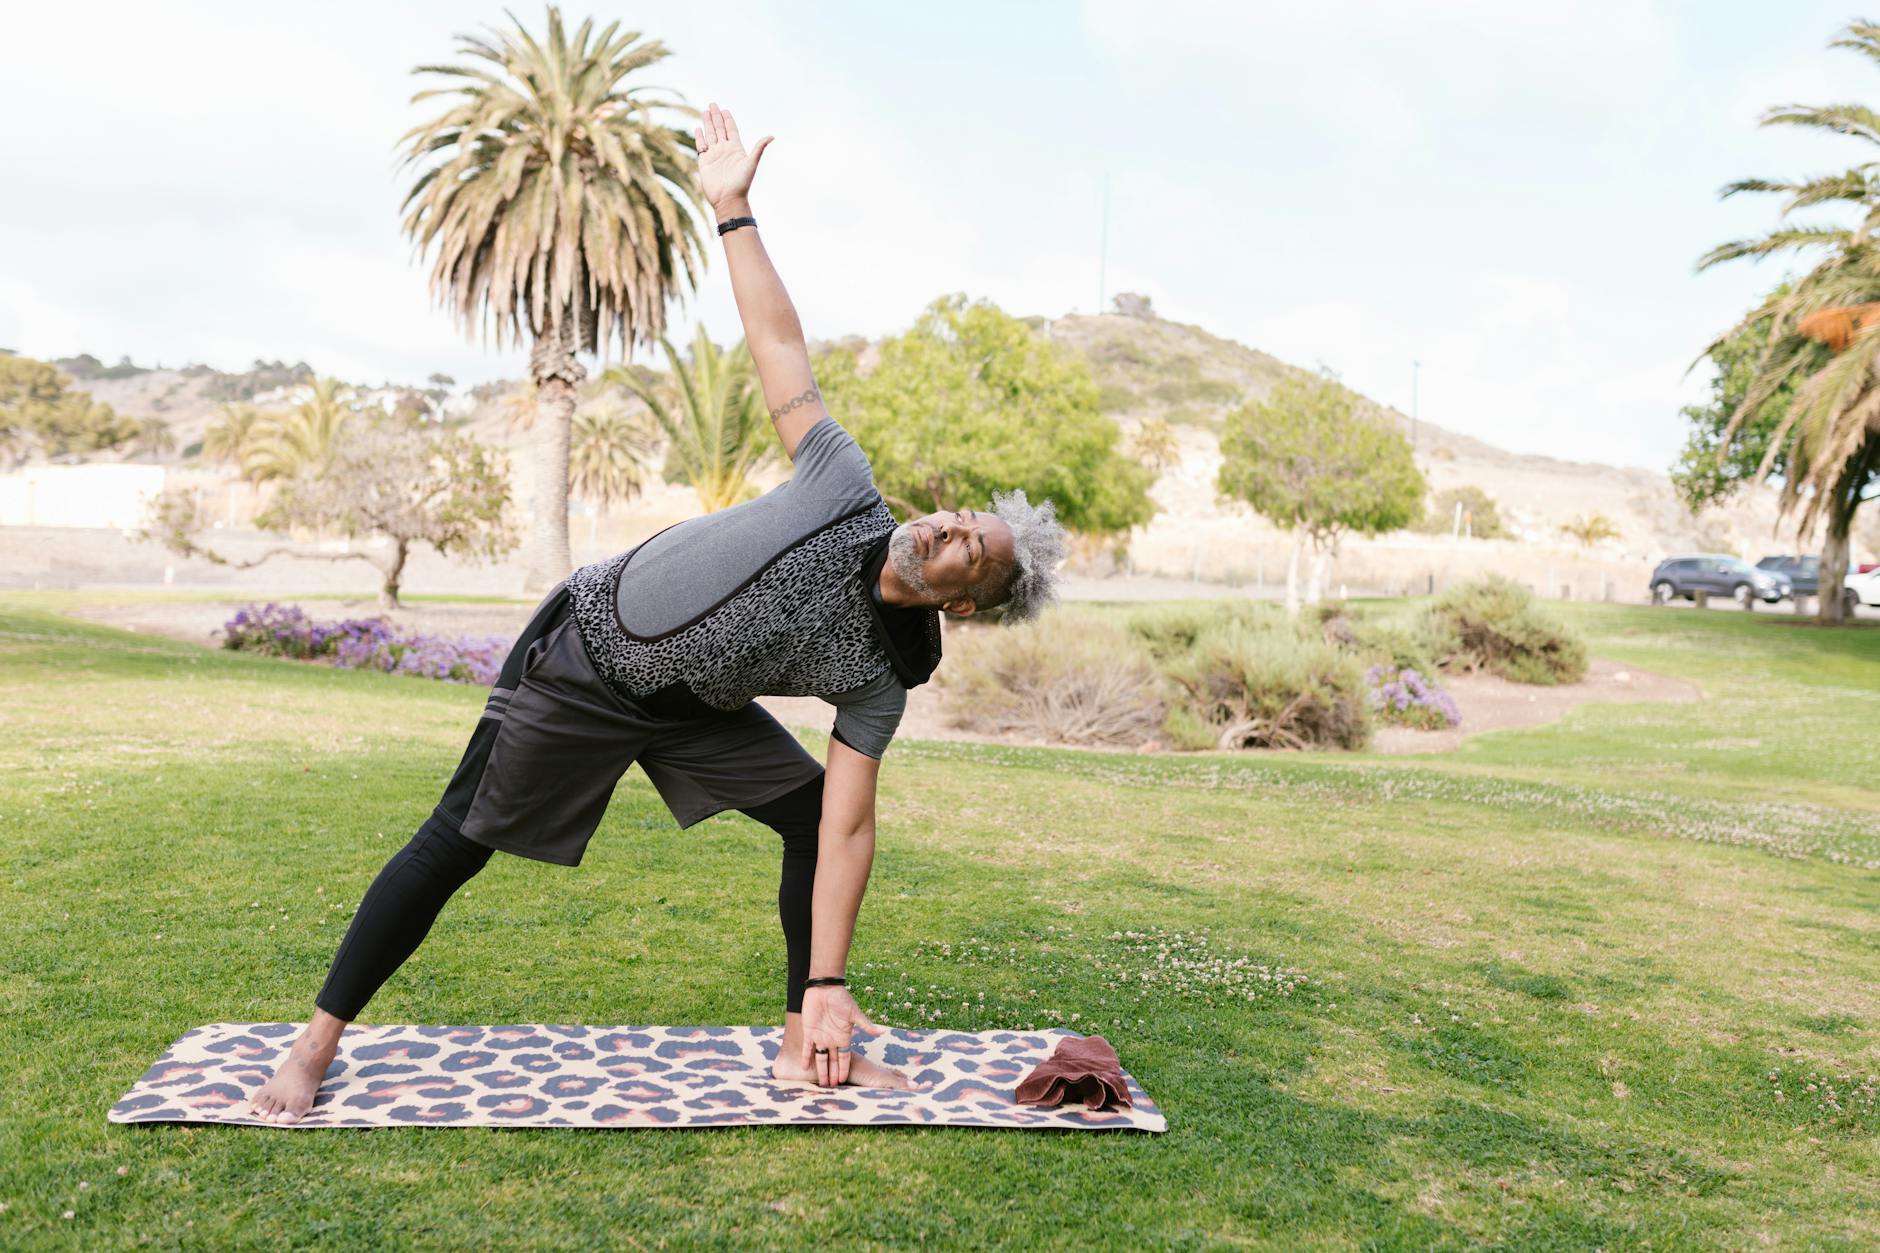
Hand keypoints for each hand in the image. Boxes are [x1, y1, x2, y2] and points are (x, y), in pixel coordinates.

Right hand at [694, 101, 772, 215]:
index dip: (728, 120)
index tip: (725, 110)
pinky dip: (699, 137)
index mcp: (736, 149)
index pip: (731, 130)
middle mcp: (725, 150)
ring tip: (705, 112)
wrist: (728, 199)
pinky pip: (701, 146)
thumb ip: (759, 148)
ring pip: (710, 135)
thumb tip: (772, 136)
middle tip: (712, 104)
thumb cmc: (742, 183)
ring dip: (708, 124)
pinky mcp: (704, 162)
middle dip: (716, 117)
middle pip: (719, 129)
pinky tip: (698, 129)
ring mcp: (714, 156)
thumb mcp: (752, 163)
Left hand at [800, 985, 889, 1085]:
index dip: (844, 1069)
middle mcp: (832, 1040)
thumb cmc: (841, 999)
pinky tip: (804, 1067)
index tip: (844, 1081)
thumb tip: (882, 1032)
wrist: (824, 988)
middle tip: (832, 1088)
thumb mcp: (854, 1013)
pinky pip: (806, 1048)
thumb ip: (866, 1025)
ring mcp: (820, 1037)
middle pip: (832, 1061)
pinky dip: (805, 1057)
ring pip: (820, 1058)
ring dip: (821, 1070)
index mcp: (844, 1037)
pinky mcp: (809, 1032)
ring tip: (821, 1083)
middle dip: (833, 1074)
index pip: (844, 1057)